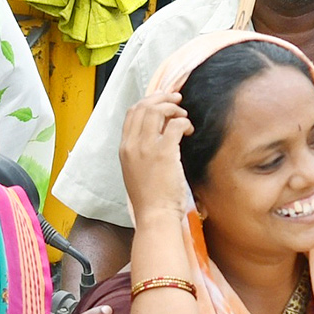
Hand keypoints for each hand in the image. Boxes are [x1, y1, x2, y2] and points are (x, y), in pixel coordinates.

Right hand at [120, 91, 194, 222]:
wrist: (155, 215)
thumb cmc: (151, 199)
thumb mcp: (137, 172)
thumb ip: (142, 152)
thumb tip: (159, 136)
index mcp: (124, 148)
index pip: (132, 113)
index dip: (148, 102)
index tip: (162, 102)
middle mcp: (132, 145)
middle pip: (144, 106)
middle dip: (162, 98)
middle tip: (177, 99)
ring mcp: (146, 148)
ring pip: (157, 111)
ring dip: (173, 108)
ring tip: (184, 116)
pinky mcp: (164, 153)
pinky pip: (175, 125)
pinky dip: (184, 122)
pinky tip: (189, 130)